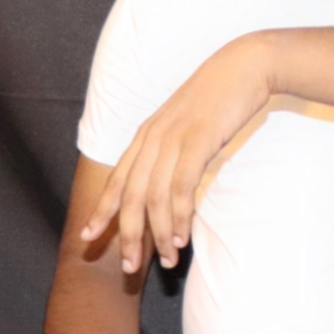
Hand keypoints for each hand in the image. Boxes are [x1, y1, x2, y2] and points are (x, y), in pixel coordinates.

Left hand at [81, 32, 271, 272]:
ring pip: (154, 197)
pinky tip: (182, 235)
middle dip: (127, 235)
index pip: (118, 179)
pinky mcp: (197, 140)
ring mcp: (174, 138)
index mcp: (148, 133)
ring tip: (169, 259)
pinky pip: (180, 186)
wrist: (245, 65)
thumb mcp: (189, 122)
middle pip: (131, 195)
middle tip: (128, 268)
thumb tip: (173, 180)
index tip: (88, 238)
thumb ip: (176, 147)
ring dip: (159, 233)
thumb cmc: (221, 95)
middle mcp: (153, 137)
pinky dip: (179, 215)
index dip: (102, 210)